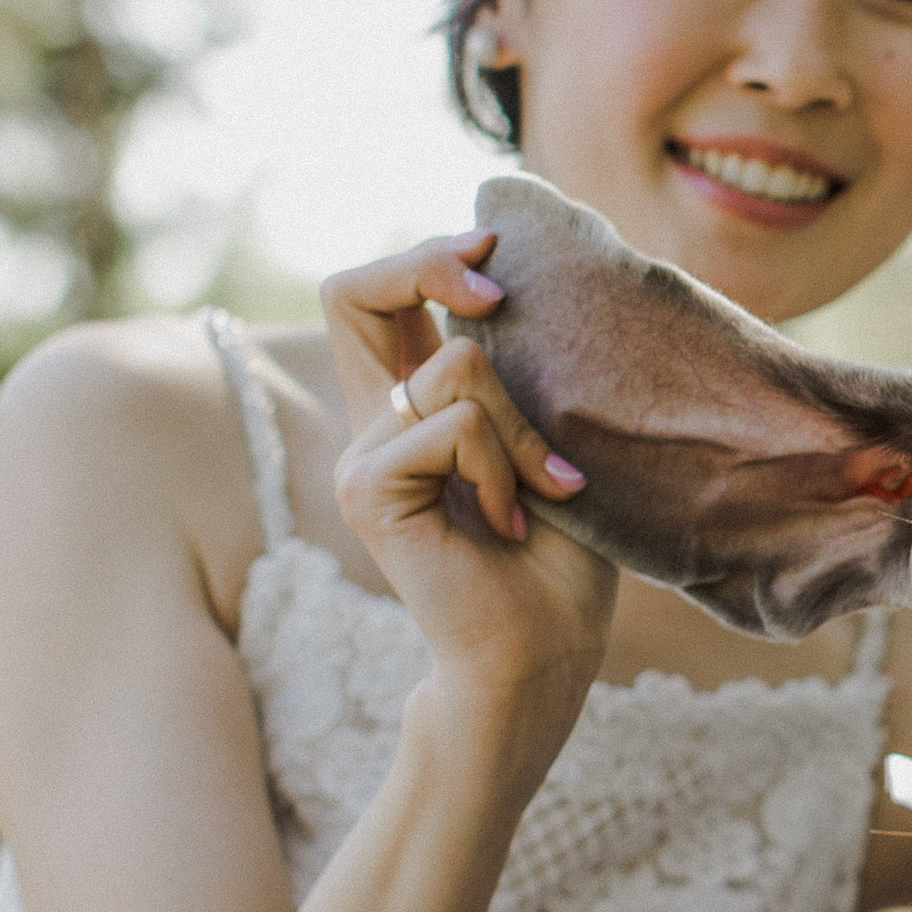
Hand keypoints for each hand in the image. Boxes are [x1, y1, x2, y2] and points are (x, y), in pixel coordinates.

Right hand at [323, 232, 615, 738]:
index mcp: (410, 409)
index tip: (495, 258)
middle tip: (496, 293)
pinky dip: (504, 467)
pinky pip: (454, 426)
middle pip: (351, 292)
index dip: (426, 258)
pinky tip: (512, 522)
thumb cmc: (560, 560)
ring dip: (525, 426)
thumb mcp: (552, 441)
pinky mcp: (368, 491)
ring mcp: (362, 458)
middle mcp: (373, 426)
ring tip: (541, 492)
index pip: (374, 297)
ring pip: (455, 367)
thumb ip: (522, 373)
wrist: (544, 654)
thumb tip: (518, 284)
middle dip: (428, 266)